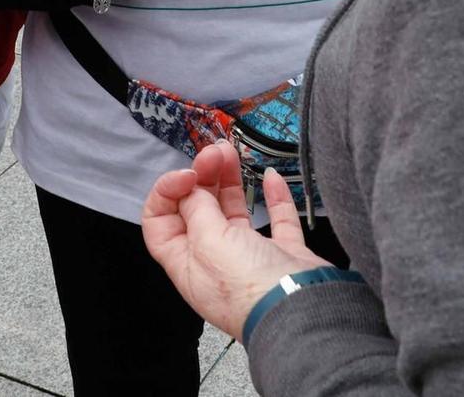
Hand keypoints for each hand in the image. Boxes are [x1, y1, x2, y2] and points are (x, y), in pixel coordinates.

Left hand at [142, 141, 330, 341]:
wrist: (302, 309)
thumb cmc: (249, 290)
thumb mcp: (208, 242)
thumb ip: (197, 209)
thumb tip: (189, 190)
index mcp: (187, 263)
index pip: (161, 222)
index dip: (168, 193)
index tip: (187, 174)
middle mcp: (215, 260)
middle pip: (198, 210)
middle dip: (202, 177)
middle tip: (214, 153)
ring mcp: (250, 257)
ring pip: (233, 211)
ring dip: (230, 180)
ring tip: (231, 153)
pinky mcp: (282, 254)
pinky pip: (276, 219)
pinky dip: (273, 196)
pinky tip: (270, 176)